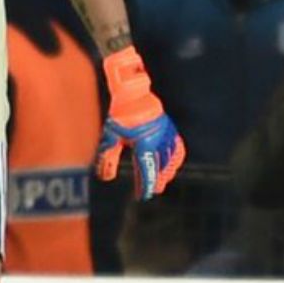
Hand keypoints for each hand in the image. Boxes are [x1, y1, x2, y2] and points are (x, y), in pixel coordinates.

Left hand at [96, 46, 186, 198]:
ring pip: (171, 157)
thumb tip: (106, 177)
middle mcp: (159, 139)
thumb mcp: (109, 135)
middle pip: (161, 166)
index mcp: (145, 144)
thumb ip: (107, 157)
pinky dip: (176, 156)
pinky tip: (174, 161)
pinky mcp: (168, 124)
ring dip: (168, 170)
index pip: (147, 171)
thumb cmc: (117, 110)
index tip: (142, 195)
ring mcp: (166, 132)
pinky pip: (177, 145)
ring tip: (164, 178)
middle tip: (154, 189)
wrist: (130, 86)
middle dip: (157, 179)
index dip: (145, 185)